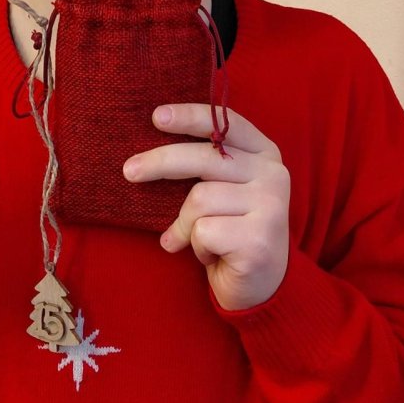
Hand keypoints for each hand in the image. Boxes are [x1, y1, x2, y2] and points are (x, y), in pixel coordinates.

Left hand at [124, 105, 290, 311]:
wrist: (261, 286)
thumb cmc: (232, 230)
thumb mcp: (224, 189)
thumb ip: (205, 164)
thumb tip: (149, 150)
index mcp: (265, 154)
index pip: (226, 124)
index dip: (190, 116)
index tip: (156, 117)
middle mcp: (274, 175)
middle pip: (204, 158)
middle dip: (160, 163)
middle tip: (129, 171)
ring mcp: (271, 207)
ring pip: (199, 200)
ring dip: (184, 224)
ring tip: (194, 238)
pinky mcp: (259, 240)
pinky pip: (202, 231)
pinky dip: (194, 246)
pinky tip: (211, 255)